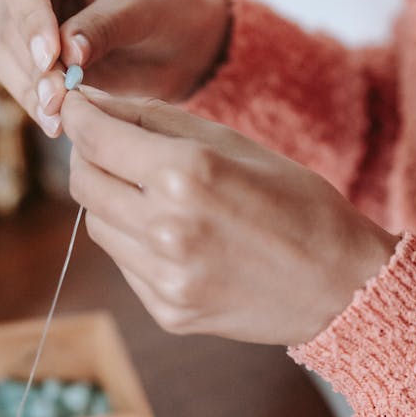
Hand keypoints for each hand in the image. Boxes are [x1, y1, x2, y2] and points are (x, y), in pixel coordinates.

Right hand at [0, 0, 227, 137]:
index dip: (30, 17)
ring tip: (60, 119)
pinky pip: (17, 80)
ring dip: (29, 90)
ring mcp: (18, 16)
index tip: (51, 58)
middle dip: (30, 63)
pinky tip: (58, 124)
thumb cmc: (164, 5)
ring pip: (3, 54)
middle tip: (58, 100)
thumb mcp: (142, 8)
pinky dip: (35, 103)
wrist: (177, 40)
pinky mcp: (25, 55)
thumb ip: (104, 26)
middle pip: (6, 18)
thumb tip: (67, 54)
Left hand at [61, 88, 397, 346]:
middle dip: (86, 156)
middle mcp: (167, 228)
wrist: (340, 285)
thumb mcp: (233, 143)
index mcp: (187, 175)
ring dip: (108, 199)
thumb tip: (94, 105)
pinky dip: (134, 240)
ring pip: (96, 225)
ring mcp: (165, 277)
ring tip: (146, 191)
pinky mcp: (167, 311)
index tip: (75, 106)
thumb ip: (158, 121)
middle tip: (103, 144)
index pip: (96, 138)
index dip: (77, 115)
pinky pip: (124, 263)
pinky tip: (172, 233)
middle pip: (84, 183)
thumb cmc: (296, 201)